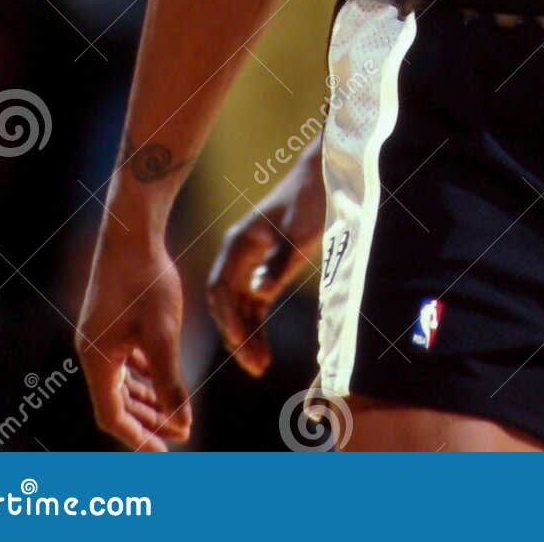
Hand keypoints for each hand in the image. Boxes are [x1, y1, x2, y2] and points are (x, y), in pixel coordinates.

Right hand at [76, 236, 191, 450]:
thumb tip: (184, 424)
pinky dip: (143, 376)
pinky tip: (163, 380)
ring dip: (147, 400)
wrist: (132, 232)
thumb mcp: (163, 335)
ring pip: (122, 382)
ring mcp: (99, 335)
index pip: (112, 416)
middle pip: (117, 401)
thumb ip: (172, 382)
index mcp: (97, 360)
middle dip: (147, 422)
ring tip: (174, 415)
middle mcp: (92, 351)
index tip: (165, 452)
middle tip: (178, 437)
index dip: (139, 437)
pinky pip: (124, 361)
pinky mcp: (109, 321)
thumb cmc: (146, 281)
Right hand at [207, 156, 324, 375]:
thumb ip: (277, 264)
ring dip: (246, 335)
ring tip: (261, 366)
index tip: (242, 345)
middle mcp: (237, 254)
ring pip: (239, 307)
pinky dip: (256, 324)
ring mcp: (249, 262)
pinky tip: (264, 349)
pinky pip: (253, 303)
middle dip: (236, 335)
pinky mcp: (264, 267)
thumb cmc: (310, 200)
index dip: (228, 320)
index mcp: (238, 243)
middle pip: (225, 304)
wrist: (323, 177)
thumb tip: (257, 295)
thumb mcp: (298, 234)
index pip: (221, 290)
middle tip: (254, 366)